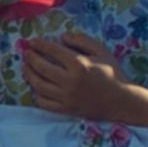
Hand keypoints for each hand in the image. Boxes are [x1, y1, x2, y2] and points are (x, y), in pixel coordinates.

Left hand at [23, 31, 147, 123]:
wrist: (122, 101)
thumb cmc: (112, 73)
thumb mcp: (102, 51)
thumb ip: (82, 41)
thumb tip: (62, 37)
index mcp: (79, 64)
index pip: (53, 51)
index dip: (40, 45)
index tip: (32, 41)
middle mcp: (70, 80)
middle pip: (41, 67)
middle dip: (30, 58)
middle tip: (26, 53)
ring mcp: (67, 97)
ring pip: (39, 85)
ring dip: (29, 74)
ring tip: (25, 67)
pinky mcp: (66, 109)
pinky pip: (44, 103)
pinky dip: (37, 94)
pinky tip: (36, 87)